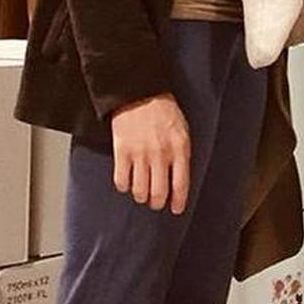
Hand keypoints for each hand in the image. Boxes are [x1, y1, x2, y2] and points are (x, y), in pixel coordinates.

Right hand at [111, 93, 190, 212]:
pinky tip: (127, 181)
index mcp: (179, 148)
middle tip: (156, 203)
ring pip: (140, 191)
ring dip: (141, 196)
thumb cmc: (163, 111)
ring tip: (142, 192)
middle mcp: (160, 154)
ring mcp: (140, 154)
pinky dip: (124, 186)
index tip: (176, 209)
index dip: (179, 201)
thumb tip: (179, 179)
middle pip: (158, 193)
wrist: (139, 94)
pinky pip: (121, 181)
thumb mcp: (182, 131)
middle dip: (157, 203)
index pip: (181, 184)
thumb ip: (182, 154)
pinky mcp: (122, 152)